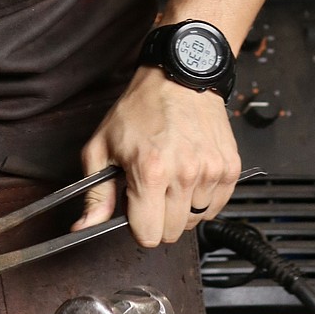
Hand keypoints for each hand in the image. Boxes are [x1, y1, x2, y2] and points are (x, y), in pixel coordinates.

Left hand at [72, 66, 241, 247]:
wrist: (179, 79)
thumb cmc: (139, 109)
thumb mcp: (101, 147)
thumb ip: (95, 193)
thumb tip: (84, 226)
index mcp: (150, 172)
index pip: (148, 234)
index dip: (137, 225)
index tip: (135, 208)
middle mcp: (184, 175)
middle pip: (173, 232)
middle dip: (159, 217)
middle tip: (152, 189)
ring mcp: (211, 172)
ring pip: (196, 220)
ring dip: (182, 207)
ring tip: (172, 179)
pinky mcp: (230, 168)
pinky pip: (216, 206)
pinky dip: (203, 199)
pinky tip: (190, 176)